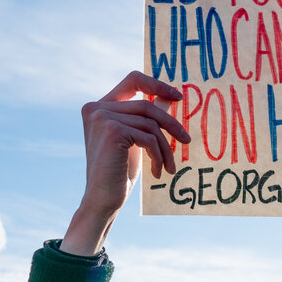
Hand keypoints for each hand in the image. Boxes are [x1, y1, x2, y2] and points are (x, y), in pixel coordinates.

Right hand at [64, 71, 190, 254]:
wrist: (103, 200)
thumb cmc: (119, 173)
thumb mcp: (136, 139)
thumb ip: (147, 117)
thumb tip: (170, 97)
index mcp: (98, 106)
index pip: (133, 80)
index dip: (157, 84)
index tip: (178, 97)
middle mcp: (96, 108)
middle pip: (147, 105)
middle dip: (170, 125)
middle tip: (186, 141)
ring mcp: (102, 117)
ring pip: (150, 123)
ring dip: (165, 147)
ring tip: (169, 167)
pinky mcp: (112, 130)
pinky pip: (149, 136)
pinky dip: (158, 155)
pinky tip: (157, 172)